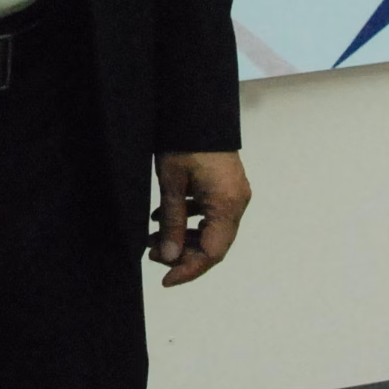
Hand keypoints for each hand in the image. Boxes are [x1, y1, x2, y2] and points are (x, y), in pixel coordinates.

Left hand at [151, 150, 250, 287]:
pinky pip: (210, 213)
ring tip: (152, 237)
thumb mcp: (172, 184)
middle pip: (212, 244)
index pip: (212, 253)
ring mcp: (234, 194)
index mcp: (228, 205)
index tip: (165, 279)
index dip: (188, 270)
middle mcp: (237, 202)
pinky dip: (188, 220)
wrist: (197, 108)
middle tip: (151, 253)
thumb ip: (172, 223)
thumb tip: (168, 256)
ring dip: (182, 237)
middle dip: (182, 253)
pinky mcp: (226, 186)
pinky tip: (163, 217)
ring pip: (210, 230)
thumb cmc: (185, 142)